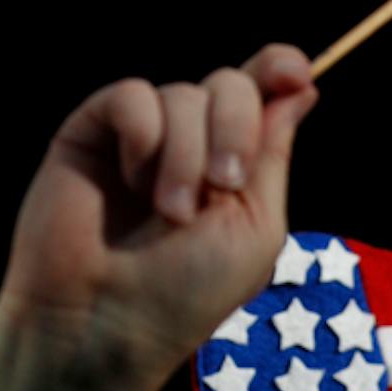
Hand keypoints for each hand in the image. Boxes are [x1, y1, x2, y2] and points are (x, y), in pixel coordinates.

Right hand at [0, 44, 318, 390]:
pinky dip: (144, 135)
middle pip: (231, 84)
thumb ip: (273, 153)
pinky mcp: (91, 133)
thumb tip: (300, 84)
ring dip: (187, 154)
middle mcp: (190, 145)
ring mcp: (140, 138)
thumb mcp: (255, 226)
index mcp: (236, 166)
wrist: (106, 322)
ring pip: (184, 94)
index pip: (264, 93)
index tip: (294, 75)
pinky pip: (132, 96)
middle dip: (236, 128)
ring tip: (169, 213)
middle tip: (222, 186)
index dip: (280, 68)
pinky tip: (133, 181)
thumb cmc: (187, 293)